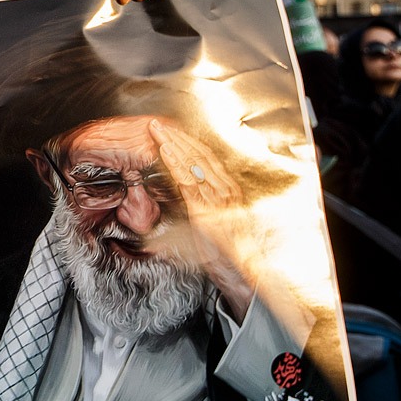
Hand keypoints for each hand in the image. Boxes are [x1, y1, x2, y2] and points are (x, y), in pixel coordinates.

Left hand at [149, 118, 254, 320]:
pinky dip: (176, 165)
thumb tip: (176, 201)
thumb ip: (196, 211)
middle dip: (177, 138)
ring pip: (194, 164)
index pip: (205, 160)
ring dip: (174, 145)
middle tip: (157, 124)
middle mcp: (226, 192)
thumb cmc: (227, 257)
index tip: (170, 131)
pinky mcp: (209, 212)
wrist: (244, 277)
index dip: (187, 143)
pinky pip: (190, 183)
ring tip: (157, 132)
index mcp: (228, 192)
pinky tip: (165, 152)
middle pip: (199, 157)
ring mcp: (219, 201)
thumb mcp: (209, 229)